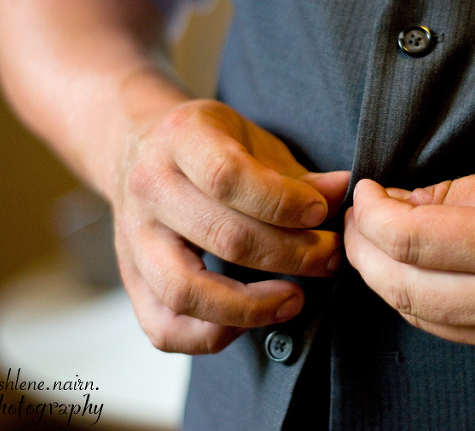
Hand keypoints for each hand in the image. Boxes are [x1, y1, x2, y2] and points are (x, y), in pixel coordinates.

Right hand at [114, 99, 349, 353]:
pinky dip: (211, 335)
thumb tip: (342, 192)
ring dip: (251, 305)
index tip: (322, 213)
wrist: (138, 148)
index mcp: (181, 139)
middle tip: (330, 259)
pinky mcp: (132, 280)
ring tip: (296, 300)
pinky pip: (163, 328)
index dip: (282, 202)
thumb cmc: (208, 147)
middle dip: (290, 255)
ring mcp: (133, 239)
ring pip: (186, 290)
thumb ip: (297, 174)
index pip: (228, 178)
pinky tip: (251, 321)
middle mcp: (149, 188)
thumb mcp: (252, 141)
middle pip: (221, 236)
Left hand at [345, 158, 474, 360]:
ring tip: (374, 244)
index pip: (407, 238)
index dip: (370, 214)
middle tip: (356, 220)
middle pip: (399, 286)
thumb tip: (401, 202)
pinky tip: (411, 273)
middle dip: (362, 250)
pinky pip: (448, 329)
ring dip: (384, 279)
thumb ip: (454, 192)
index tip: (365, 194)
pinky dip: (417, 300)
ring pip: (417, 315)